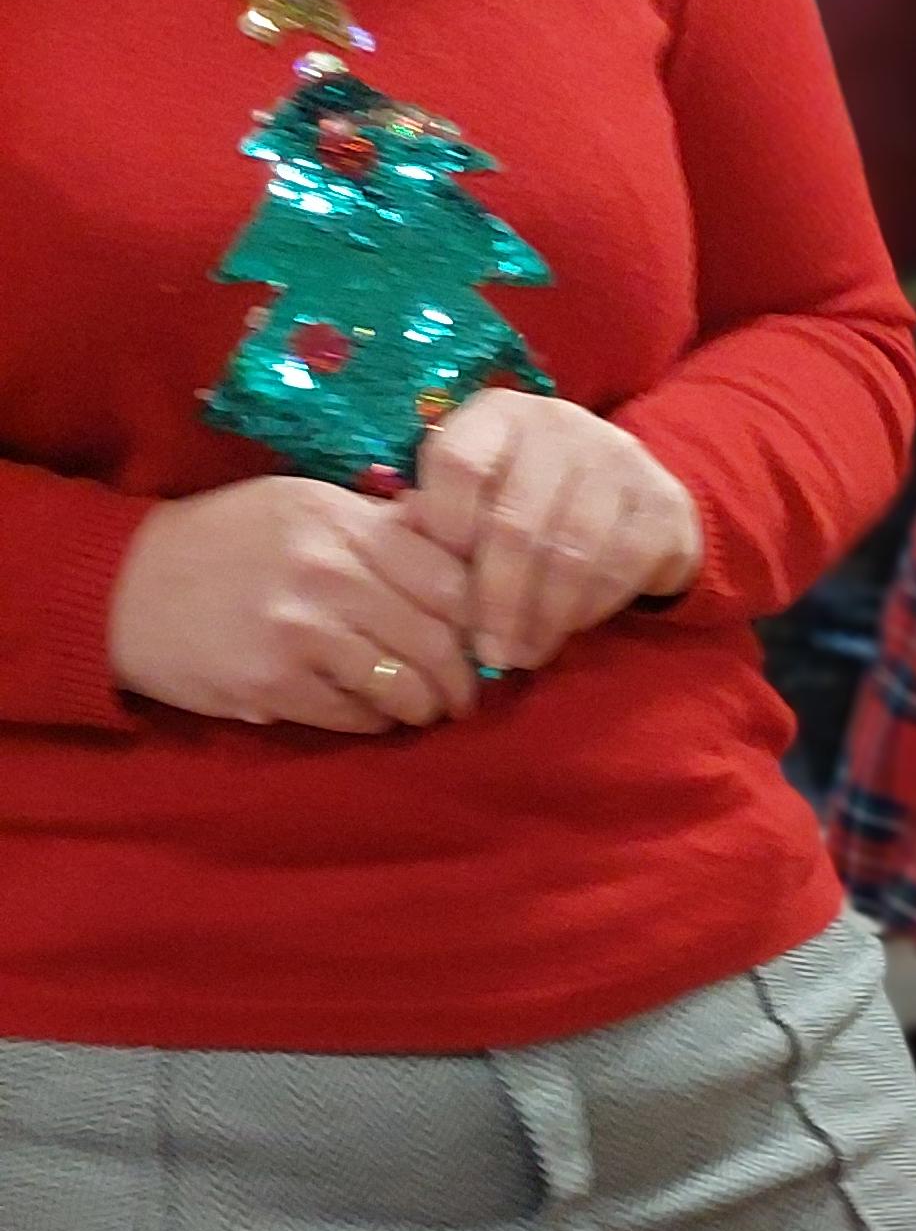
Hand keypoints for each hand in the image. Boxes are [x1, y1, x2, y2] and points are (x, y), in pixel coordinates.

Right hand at [105, 478, 482, 731]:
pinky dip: (372, 721)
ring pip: (405, 688)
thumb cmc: (228, 546)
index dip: (476, 620)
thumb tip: (469, 546)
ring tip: (417, 707)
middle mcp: (323, 568)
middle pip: (437, 641)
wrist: (124, 587)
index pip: (450, 579)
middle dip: (459, 680)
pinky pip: (357, 718)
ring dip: (421, 707)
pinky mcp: (273, 684)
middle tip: (460, 695)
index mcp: (336, 517)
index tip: (476, 641)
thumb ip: (381, 527)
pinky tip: (361, 709)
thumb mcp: (301, 509)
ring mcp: (297, 629)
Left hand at [411, 389, 700, 673]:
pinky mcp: (659, 504)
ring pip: (568, 554)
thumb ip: (445, 520)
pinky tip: (566, 630)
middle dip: (495, 601)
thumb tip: (407, 559)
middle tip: (488, 652)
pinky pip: (616, 572)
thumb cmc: (537, 507)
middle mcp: (558, 423)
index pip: (457, 464)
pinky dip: (585, 612)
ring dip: (541, 618)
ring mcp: (616, 460)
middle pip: (513, 522)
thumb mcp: (484, 498)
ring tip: (523, 654)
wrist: (638, 505)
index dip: (446, 531)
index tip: (444, 584)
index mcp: (499, 414)